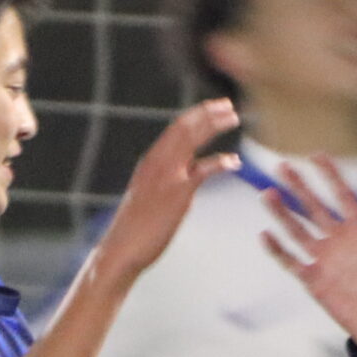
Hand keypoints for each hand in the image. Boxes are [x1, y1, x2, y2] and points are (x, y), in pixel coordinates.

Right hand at [94, 100, 242, 278]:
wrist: (121, 249)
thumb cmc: (137, 227)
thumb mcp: (151, 194)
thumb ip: (169, 179)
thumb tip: (190, 174)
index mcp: (150, 161)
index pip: (175, 129)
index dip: (197, 115)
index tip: (215, 108)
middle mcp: (156, 162)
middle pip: (184, 128)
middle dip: (208, 114)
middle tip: (229, 106)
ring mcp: (166, 176)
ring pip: (191, 140)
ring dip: (214, 126)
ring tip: (234, 118)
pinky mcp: (177, 193)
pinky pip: (202, 170)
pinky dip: (220, 162)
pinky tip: (235, 161)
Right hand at [260, 160, 356, 351]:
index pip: (342, 196)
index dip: (331, 176)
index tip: (317, 155)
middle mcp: (339, 242)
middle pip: (314, 208)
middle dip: (299, 188)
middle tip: (283, 167)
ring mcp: (325, 260)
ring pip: (298, 231)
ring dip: (283, 214)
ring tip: (268, 194)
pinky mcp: (314, 280)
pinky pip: (291, 262)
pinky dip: (278, 250)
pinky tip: (266, 235)